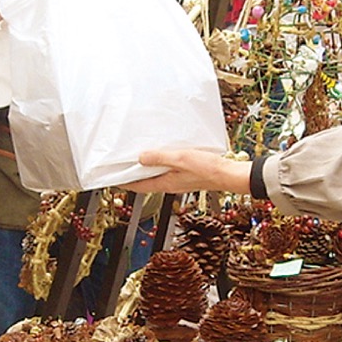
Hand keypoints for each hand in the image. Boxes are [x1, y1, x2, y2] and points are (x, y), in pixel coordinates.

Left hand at [129, 149, 251, 194]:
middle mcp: (170, 185)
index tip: (113, 178)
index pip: (139, 186)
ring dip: (147, 169)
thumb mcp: (180, 159)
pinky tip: (164, 155)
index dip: (125, 183)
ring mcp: (179, 181)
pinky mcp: (187, 176)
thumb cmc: (208, 169)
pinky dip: (161, 164)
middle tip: (124, 165)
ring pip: (157, 176)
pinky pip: (168, 171)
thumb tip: (141, 157)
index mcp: (166, 184)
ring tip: (140, 157)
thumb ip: (160, 158)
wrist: (229, 174)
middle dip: (134, 175)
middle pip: (146, 181)